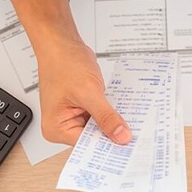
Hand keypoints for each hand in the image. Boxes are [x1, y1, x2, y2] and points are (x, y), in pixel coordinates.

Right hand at [0, 0, 130, 146]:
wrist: (61, 42)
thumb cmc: (63, 63)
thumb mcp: (88, 92)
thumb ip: (106, 117)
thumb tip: (121, 137)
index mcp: (56, 129)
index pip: (87, 146)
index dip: (108, 146)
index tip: (129, 148)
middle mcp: (62, 126)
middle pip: (93, 139)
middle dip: (112, 135)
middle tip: (135, 136)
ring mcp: (73, 116)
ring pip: (99, 127)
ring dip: (114, 123)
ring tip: (133, 123)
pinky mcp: (82, 107)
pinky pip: (100, 115)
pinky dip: (111, 113)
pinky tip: (125, 111)